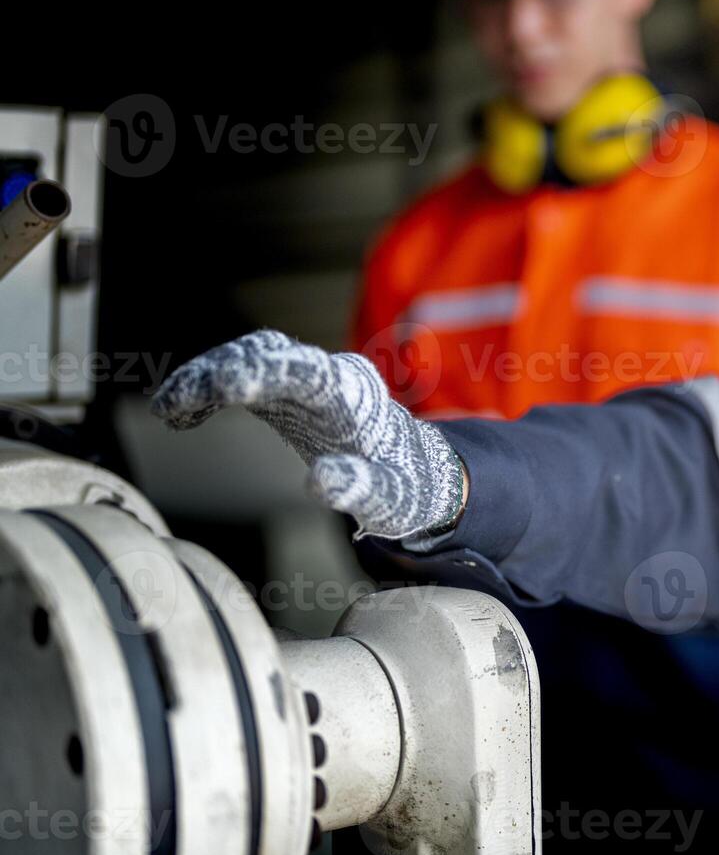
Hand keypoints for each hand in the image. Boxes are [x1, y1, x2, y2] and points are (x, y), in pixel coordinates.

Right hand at [150, 328, 466, 540]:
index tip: (227, 383)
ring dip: (206, 376)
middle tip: (175, 402)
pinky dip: (208, 388)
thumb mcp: (392, 500)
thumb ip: (363, 489)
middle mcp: (330, 375)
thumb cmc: (405, 486)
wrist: (414, 468)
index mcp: (356, 397)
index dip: (268, 372)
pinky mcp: (288, 390)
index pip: (309, 371)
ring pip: (251, 358)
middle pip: (271, 355)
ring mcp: (307, 377)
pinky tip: (179, 416)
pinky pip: (243, 375)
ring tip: (169, 410)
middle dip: (221, 371)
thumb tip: (320, 482)